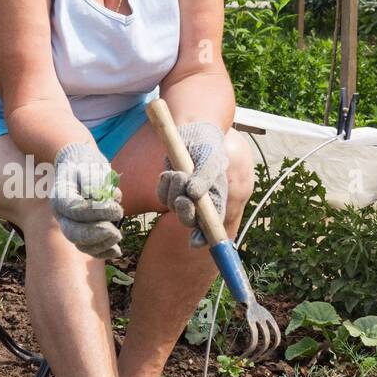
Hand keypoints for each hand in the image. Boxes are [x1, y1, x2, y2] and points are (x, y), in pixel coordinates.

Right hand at [50, 142, 122, 258]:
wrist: (81, 168)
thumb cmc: (86, 165)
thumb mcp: (90, 166)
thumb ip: (93, 180)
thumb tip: (97, 197)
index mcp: (61, 197)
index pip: (75, 210)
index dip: (97, 213)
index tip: (117, 209)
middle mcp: (62, 215)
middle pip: (73, 233)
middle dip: (97, 235)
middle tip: (116, 232)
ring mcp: (70, 225)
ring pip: (81, 244)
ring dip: (101, 244)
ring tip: (117, 235)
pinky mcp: (81, 231)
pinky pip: (88, 248)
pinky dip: (102, 252)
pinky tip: (116, 252)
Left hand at [156, 120, 228, 247]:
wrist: (193, 134)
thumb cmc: (209, 148)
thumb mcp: (212, 162)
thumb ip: (205, 179)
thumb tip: (194, 195)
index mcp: (216, 202)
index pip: (210, 227)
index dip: (203, 238)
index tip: (195, 242)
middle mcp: (199, 203)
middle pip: (188, 221)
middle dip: (184, 212)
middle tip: (181, 199)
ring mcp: (182, 197)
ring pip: (172, 206)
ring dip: (173, 190)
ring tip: (179, 172)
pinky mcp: (168, 189)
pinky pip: (161, 195)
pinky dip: (163, 185)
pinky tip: (169, 173)